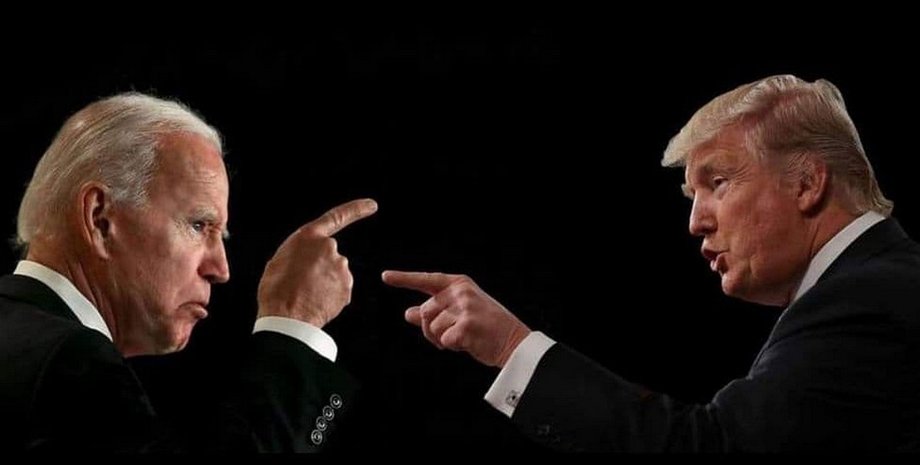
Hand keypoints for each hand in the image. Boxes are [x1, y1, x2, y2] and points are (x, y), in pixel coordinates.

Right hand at [257, 198, 377, 326]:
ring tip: (307, 294)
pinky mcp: (347, 287)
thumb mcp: (279, 261)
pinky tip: (317, 302)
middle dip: (321, 267)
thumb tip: (307, 261)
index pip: (337, 217)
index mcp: (309, 237)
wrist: (287, 317)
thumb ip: (300, 254)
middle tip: (303, 282)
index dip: (356, 210)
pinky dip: (331, 296)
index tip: (371, 205)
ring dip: (325, 283)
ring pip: (335, 274)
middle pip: (330, 255)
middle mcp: (329, 248)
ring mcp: (341, 268)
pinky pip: (340, 290)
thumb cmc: (277, 291)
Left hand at [381, 271, 530, 367]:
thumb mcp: (460, 312)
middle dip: (429, 330)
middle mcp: (461, 292)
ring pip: (431, 328)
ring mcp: (464, 307)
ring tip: (460, 339)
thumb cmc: (486, 327)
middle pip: (424, 312)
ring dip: (440, 340)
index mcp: (459, 284)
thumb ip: (434, 310)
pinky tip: (466, 344)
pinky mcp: (466, 325)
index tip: (385, 276)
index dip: (404, 279)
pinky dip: (450, 347)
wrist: (513, 341)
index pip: (426, 280)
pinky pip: (443, 340)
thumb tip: (407, 313)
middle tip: (448, 336)